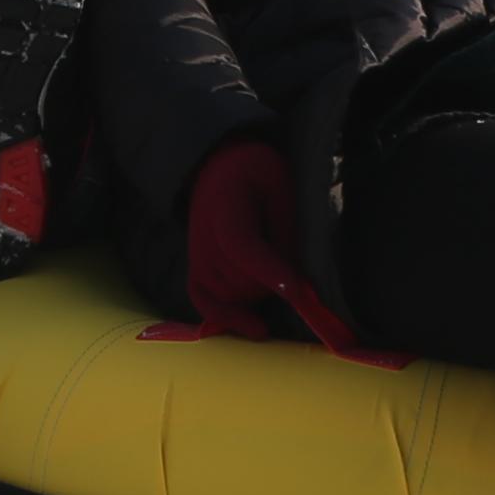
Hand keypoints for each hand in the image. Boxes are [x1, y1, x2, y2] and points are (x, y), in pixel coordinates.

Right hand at [180, 138, 355, 351]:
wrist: (220, 167)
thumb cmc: (257, 175)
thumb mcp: (280, 188)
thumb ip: (285, 233)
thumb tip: (297, 282)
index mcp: (226, 207)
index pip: (243, 247)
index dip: (271, 272)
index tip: (298, 291)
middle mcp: (203, 238)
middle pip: (241, 280)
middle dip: (274, 284)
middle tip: (297, 272)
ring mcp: (195, 258)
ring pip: (231, 297)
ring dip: (258, 296)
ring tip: (278, 279)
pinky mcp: (195, 271)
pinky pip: (206, 304)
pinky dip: (228, 317)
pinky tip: (254, 327)